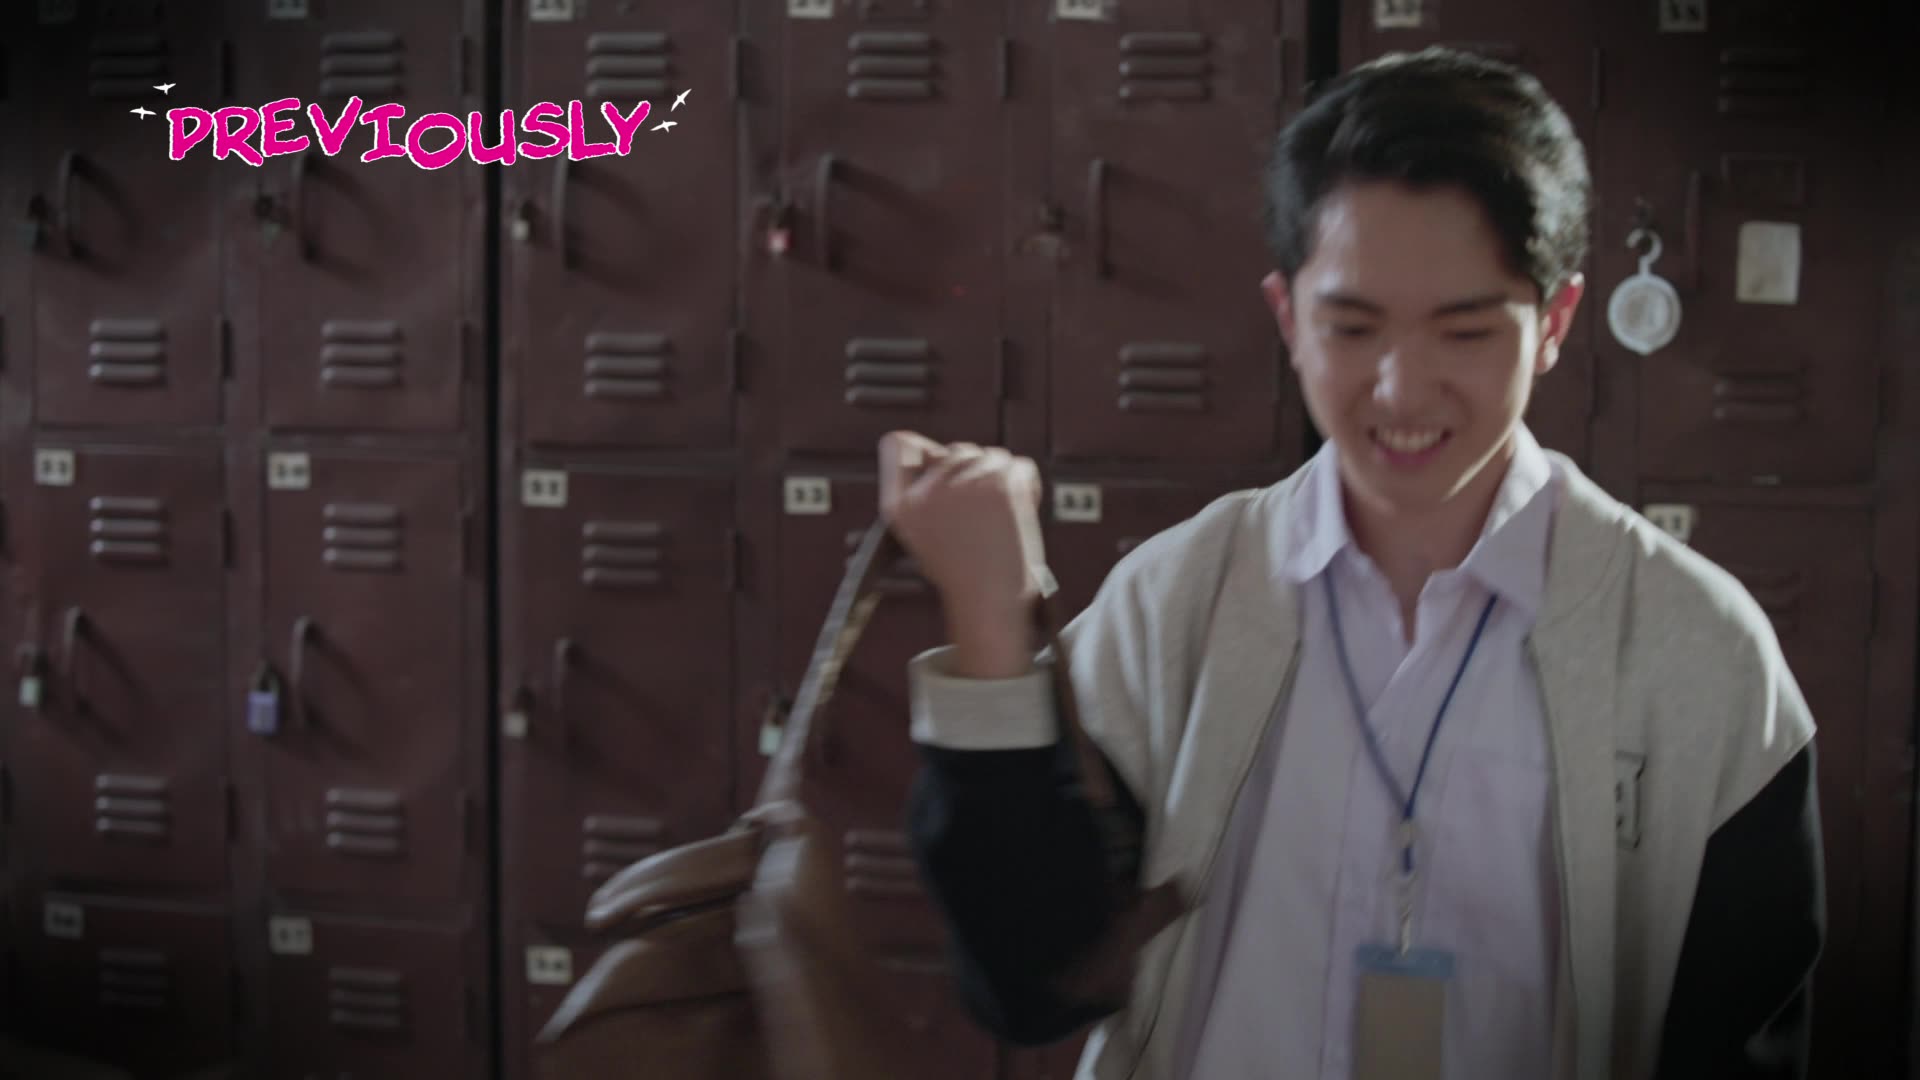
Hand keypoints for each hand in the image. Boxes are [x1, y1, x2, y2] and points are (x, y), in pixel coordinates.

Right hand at [878, 431, 1045, 676]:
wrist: (990, 605)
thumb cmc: (963, 575)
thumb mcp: (923, 536)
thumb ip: (926, 494)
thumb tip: (940, 451)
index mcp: (899, 506)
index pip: (897, 444)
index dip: (923, 452)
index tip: (938, 466)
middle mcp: (926, 491)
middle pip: (958, 450)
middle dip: (976, 473)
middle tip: (984, 513)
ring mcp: (963, 484)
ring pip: (991, 456)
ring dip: (1003, 480)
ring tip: (1001, 517)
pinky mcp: (999, 484)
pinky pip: (1020, 465)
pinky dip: (1028, 485)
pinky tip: (1020, 511)